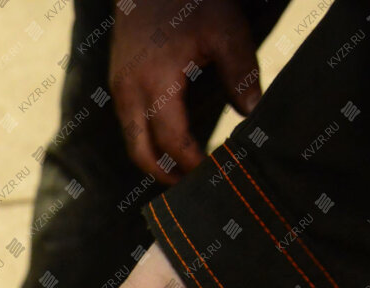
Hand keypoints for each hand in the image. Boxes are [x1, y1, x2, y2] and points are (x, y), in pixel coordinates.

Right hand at [109, 0, 259, 183]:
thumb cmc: (191, 0)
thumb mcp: (226, 31)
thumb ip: (242, 72)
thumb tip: (252, 114)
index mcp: (156, 81)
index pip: (173, 140)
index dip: (193, 162)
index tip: (214, 173)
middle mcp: (129, 92)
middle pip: (140, 152)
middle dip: (164, 174)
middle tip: (190, 187)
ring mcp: (118, 88)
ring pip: (131, 140)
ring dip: (154, 159)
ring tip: (182, 168)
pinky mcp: (117, 82)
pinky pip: (128, 123)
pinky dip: (146, 138)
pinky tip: (169, 139)